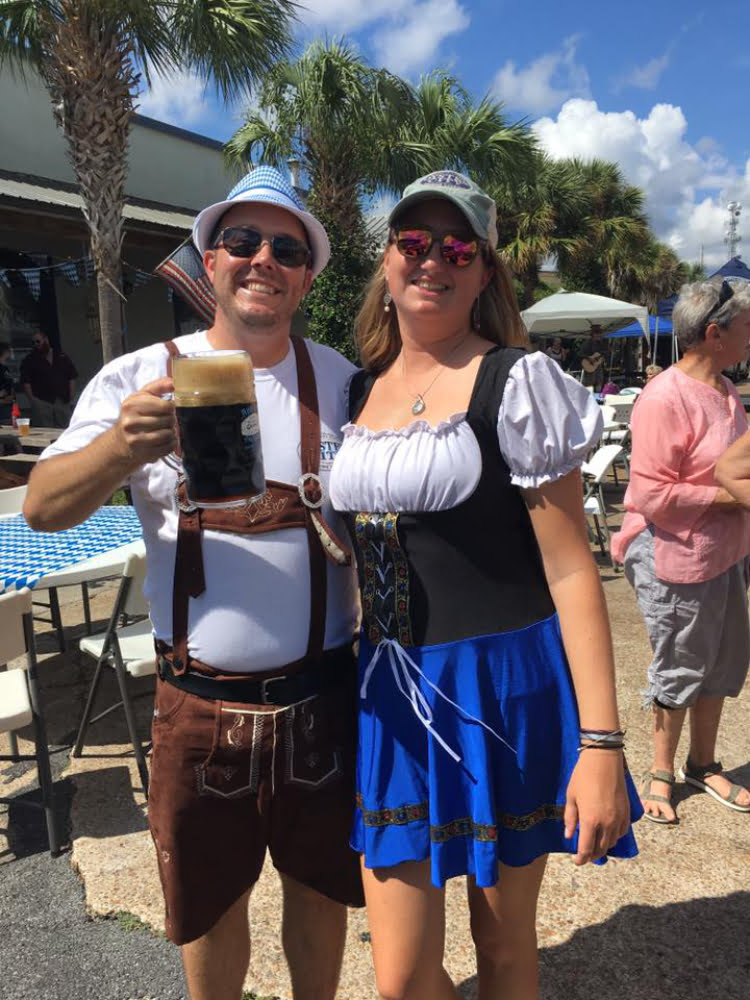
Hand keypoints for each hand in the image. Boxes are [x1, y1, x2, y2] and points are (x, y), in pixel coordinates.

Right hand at [113, 376, 175, 466]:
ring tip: (166, 431)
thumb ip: (158, 386)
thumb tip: (174, 382)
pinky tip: (166, 441)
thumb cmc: (134, 415)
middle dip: (171, 421)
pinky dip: (171, 444)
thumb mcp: (141, 397)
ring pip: (169, 435)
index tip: (167, 409)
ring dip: (172, 433)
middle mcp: (130, 422)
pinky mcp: (142, 453)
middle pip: (169, 420)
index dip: (171, 408)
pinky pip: (167, 448)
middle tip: (166, 421)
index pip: (166, 406)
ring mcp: (135, 439)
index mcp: (131, 405)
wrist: (119, 441)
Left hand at [564, 750, 629, 864]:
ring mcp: (618, 819)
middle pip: (601, 850)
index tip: (576, 861)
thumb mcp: (571, 797)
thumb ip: (571, 818)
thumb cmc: (583, 776)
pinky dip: (614, 837)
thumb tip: (569, 835)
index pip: (586, 849)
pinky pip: (621, 832)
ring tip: (595, 844)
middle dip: (592, 856)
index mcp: (590, 821)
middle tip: (584, 855)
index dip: (581, 859)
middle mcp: (607, 824)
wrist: (603, 761)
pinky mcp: (626, 812)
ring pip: (612, 842)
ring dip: (603, 847)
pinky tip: (607, 833)